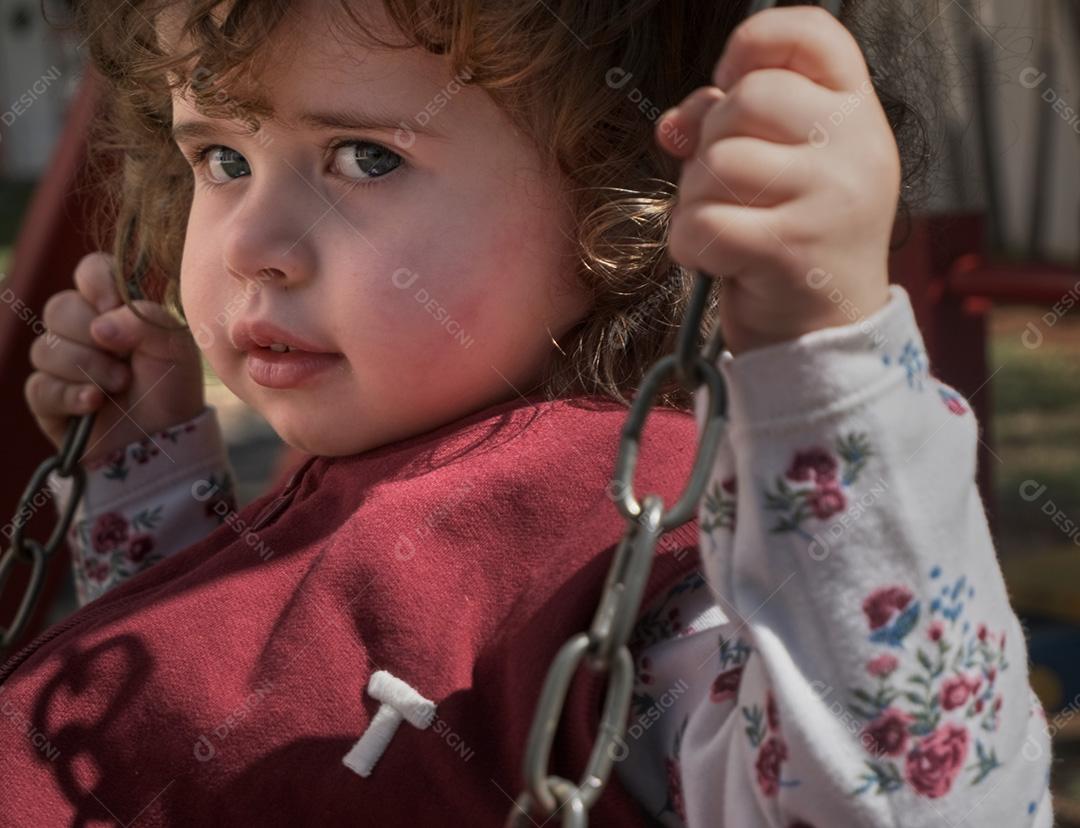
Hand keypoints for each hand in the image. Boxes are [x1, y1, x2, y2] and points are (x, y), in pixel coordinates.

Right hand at [25, 251, 204, 464]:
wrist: (166, 438)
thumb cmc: (173, 387)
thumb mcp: (175, 346)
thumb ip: (144, 320)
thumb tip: (100, 327)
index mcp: (113, 308)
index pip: (90, 270)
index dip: (97, 284)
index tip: (114, 308)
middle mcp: (81, 330)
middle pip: (59, 308)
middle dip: (92, 337)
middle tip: (125, 361)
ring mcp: (61, 363)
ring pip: (45, 349)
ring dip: (89, 369)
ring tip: (120, 386)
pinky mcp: (47, 398)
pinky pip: (40, 386)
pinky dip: (71, 395)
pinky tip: (95, 404)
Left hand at [657, 5, 898, 354]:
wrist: (824, 335)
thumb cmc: (793, 238)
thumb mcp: (781, 167)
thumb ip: (730, 124)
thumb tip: (674, 126)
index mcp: (857, 112)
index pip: (811, 32)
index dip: (753, 44)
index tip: (730, 83)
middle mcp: (856, 146)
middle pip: (746, 98)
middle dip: (710, 143)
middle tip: (726, 187)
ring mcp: (829, 198)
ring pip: (716, 164)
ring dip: (696, 201)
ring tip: (728, 229)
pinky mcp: (791, 249)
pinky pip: (702, 223)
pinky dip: (690, 245)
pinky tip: (718, 261)